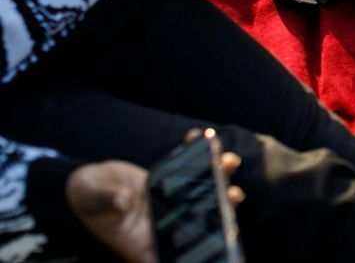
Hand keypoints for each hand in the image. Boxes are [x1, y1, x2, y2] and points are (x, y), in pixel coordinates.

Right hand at [67, 133, 243, 262]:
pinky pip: (191, 173)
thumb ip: (108, 202)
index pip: (175, 256)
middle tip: (234, 192)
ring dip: (219, 178)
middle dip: (222, 210)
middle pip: (200, 225)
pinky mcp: (171, 185)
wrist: (86, 183)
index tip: (221, 239)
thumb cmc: (86, 199)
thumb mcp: (93, 201)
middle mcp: (163, 227)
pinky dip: (199, 155)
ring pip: (203, 196)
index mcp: (144, 243)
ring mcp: (170, 205)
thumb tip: (124, 201)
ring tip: (228, 160)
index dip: (200, 253)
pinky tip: (200, 138)